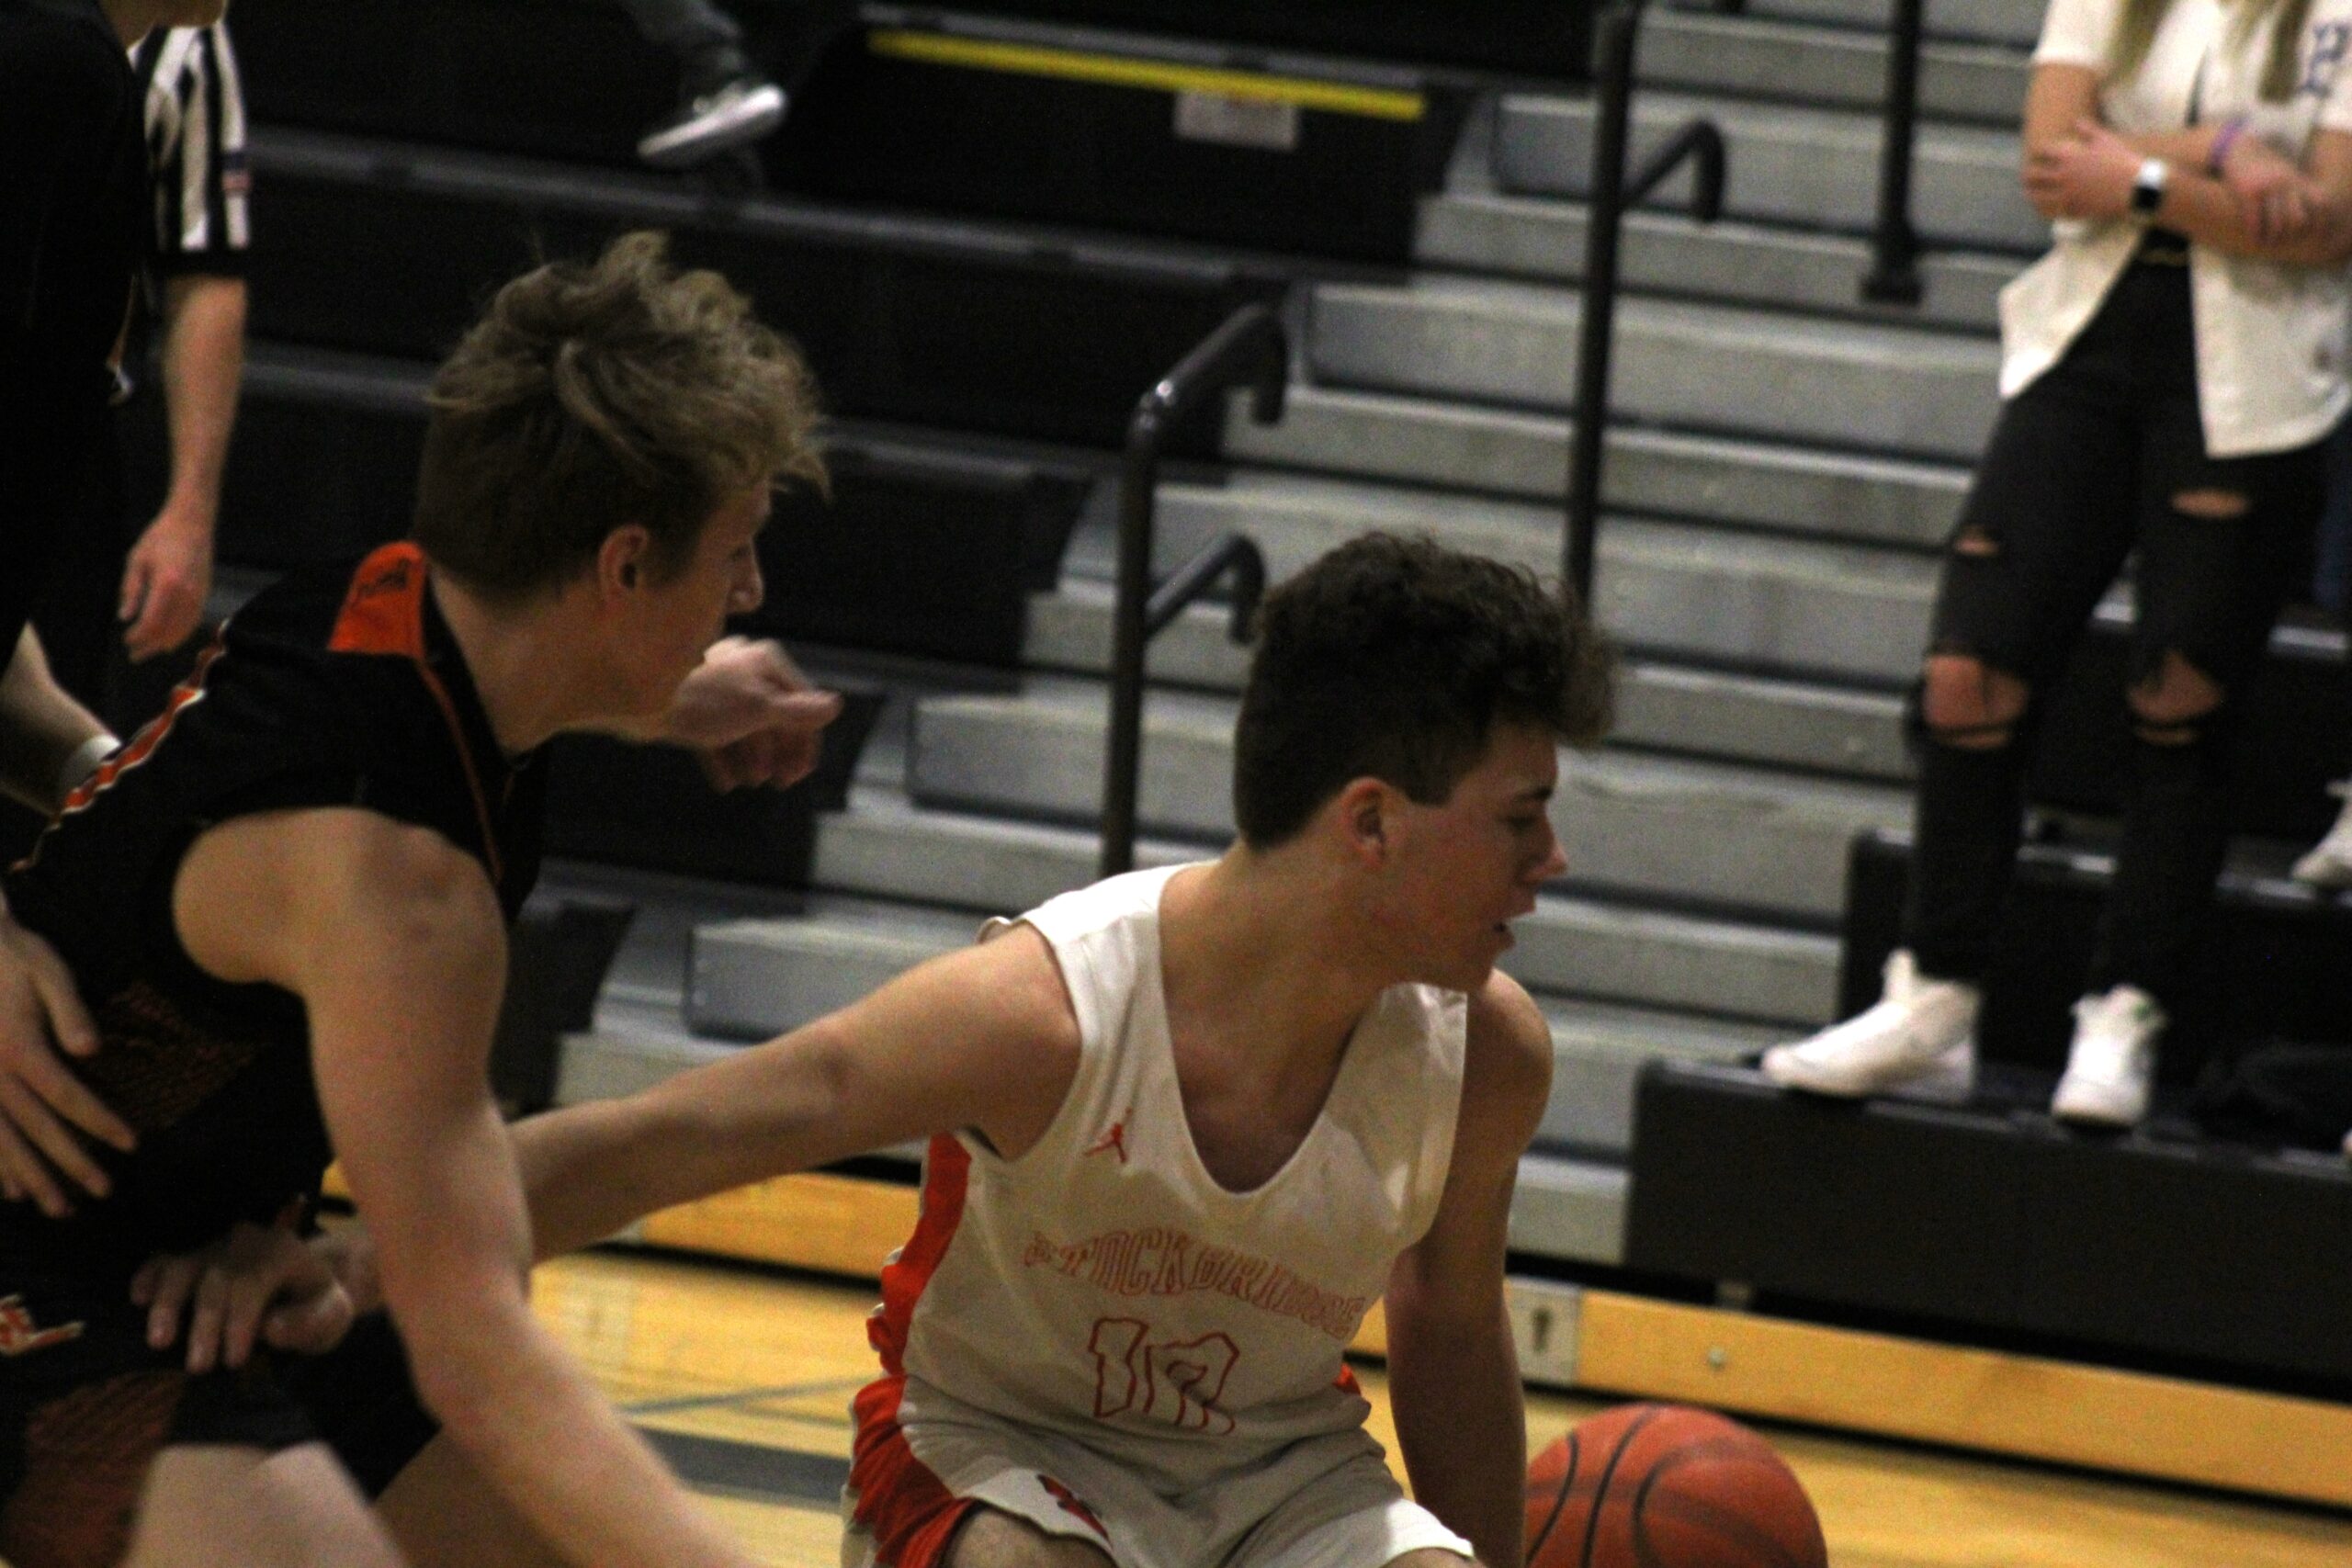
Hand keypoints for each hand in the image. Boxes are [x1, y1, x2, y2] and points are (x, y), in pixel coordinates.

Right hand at [0, 913, 131, 1216]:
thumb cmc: (15, 956)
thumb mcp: (49, 971)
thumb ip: (69, 1011)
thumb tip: (90, 1049)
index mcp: (20, 1048)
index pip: (67, 1096)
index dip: (101, 1122)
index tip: (133, 1145)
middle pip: (36, 1129)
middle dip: (71, 1165)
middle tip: (104, 1193)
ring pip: (2, 1143)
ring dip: (31, 1179)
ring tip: (59, 1209)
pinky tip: (8, 1192)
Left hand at [119, 505, 214, 662]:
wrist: (192, 524)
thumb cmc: (159, 538)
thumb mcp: (136, 560)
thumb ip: (131, 590)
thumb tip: (125, 617)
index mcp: (166, 585)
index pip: (152, 622)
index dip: (139, 637)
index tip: (126, 642)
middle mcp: (186, 594)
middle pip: (168, 631)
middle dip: (150, 646)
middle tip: (135, 656)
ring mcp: (199, 595)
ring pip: (184, 630)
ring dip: (166, 643)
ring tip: (152, 651)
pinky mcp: (205, 594)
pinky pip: (194, 621)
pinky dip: (181, 634)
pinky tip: (170, 638)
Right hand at [130, 1216, 362, 1372]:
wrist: (302, 1289)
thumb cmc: (314, 1307)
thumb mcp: (331, 1317)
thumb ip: (312, 1323)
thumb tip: (272, 1329)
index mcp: (283, 1251)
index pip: (254, 1283)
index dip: (241, 1322)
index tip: (235, 1361)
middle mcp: (245, 1242)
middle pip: (217, 1281)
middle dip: (206, 1326)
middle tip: (199, 1367)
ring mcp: (214, 1247)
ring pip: (184, 1268)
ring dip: (168, 1305)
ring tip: (159, 1342)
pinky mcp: (191, 1257)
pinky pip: (164, 1259)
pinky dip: (149, 1275)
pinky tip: (138, 1298)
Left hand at [663, 637, 842, 791]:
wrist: (640, 700)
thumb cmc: (704, 701)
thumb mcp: (759, 708)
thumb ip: (798, 710)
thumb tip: (836, 706)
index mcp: (766, 663)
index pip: (800, 707)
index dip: (803, 745)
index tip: (796, 776)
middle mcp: (745, 670)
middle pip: (774, 718)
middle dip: (776, 754)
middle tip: (775, 783)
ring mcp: (719, 688)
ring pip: (747, 728)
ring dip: (752, 759)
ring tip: (749, 782)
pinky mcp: (695, 704)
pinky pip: (718, 735)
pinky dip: (725, 758)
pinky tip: (726, 783)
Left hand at [2024, 118, 2143, 220]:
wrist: (2134, 187)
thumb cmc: (2121, 161)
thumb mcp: (2105, 140)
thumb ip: (2088, 129)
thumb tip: (2076, 121)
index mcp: (2069, 156)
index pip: (2042, 151)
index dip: (2037, 152)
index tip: (2036, 153)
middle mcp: (2062, 175)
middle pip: (2033, 175)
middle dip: (2028, 174)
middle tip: (2026, 175)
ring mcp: (2065, 193)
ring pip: (2037, 196)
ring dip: (2031, 193)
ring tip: (2029, 193)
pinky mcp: (2071, 209)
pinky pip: (2051, 211)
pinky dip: (2045, 209)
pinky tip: (2042, 208)